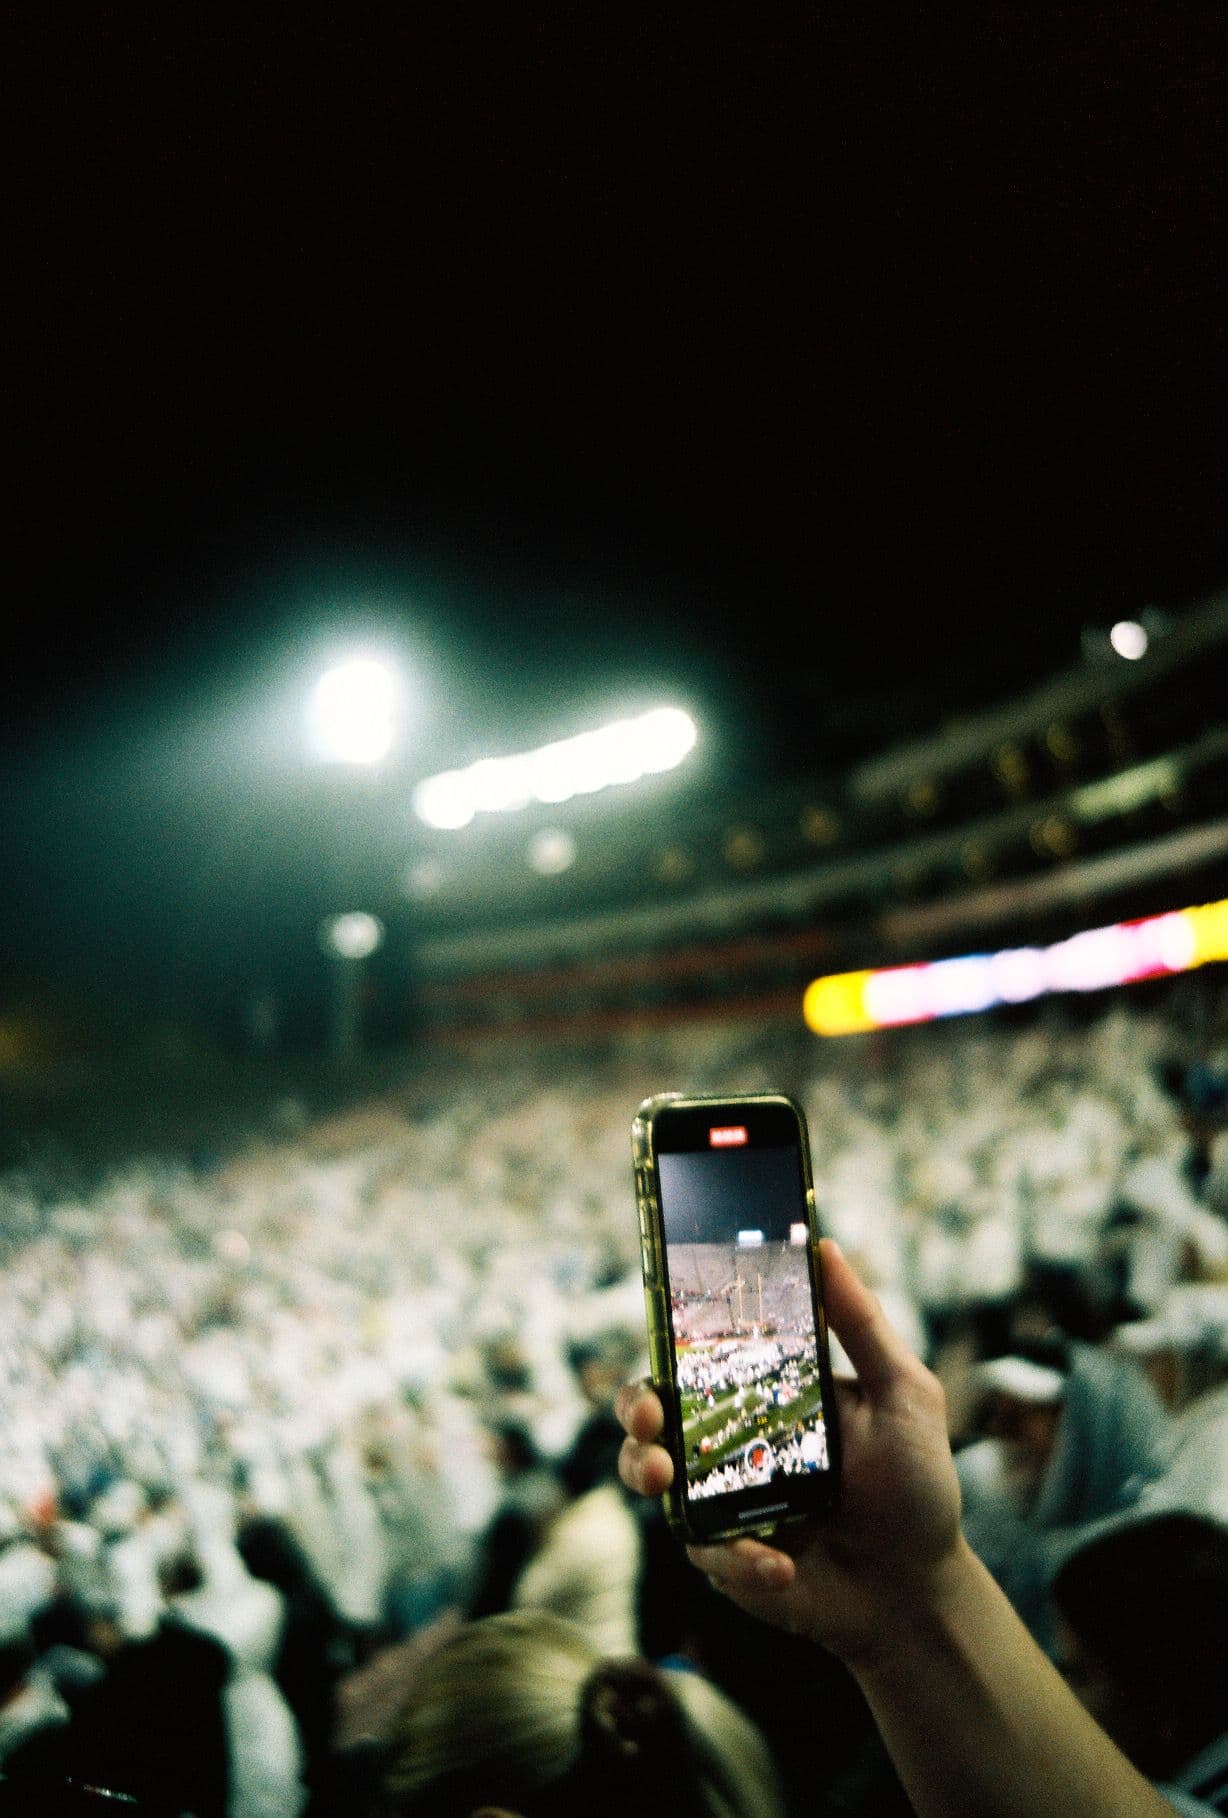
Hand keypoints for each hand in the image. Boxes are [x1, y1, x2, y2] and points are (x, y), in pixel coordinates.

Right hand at [617, 1239, 963, 1670]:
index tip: (661, 1337)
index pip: (697, 1355)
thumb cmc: (916, 1488)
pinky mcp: (724, 1555)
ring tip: (665, 1480)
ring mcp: (721, 1500)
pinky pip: (700, 1549)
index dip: (666, 1343)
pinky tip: (781, 1565)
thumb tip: (823, 1245)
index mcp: (764, 1393)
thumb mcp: (903, 1395)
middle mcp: (731, 1440)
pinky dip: (735, 1557)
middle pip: (651, 1410)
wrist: (918, 1593)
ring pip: (649, 1473)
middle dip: (633, 1409)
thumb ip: (863, 1324)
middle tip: (648, 1419)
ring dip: (643, 1470)